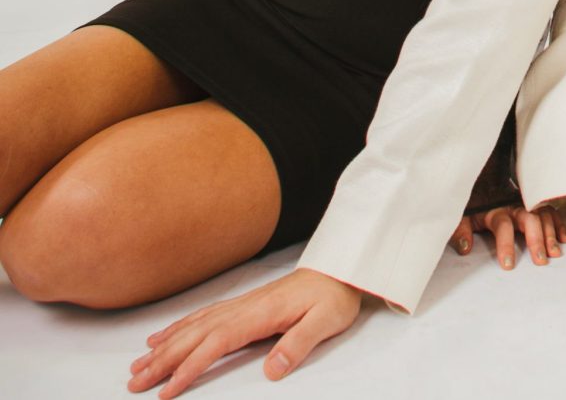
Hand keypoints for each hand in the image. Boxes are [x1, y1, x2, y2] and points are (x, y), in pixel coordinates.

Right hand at [128, 268, 361, 398]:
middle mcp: (244, 308)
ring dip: (165, 346)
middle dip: (163, 360)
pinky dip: (180, 328)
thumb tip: (273, 371)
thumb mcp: (326, 322)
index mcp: (260, 314)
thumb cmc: (334, 296)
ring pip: (194, 327)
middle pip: (195, 336)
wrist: (341, 268)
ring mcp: (242, 305)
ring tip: (138, 366)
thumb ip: (299, 344)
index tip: (166, 390)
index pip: (216, 343)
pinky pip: (204, 316)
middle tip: (134, 383)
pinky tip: (165, 337)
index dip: (189, 367)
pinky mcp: (245, 305)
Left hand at [449, 203, 565, 269]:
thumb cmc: (475, 204)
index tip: (508, 265)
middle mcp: (515, 205)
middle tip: (540, 261)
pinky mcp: (536, 204)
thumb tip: (465, 247)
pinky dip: (560, 225)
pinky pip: (552, 212)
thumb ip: (461, 230)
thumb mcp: (463, 215)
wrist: (484, 181)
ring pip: (543, 216)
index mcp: (496, 209)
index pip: (503, 226)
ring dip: (550, 235)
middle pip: (529, 219)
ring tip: (555, 253)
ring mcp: (528, 204)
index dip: (506, 245)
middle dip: (536, 240)